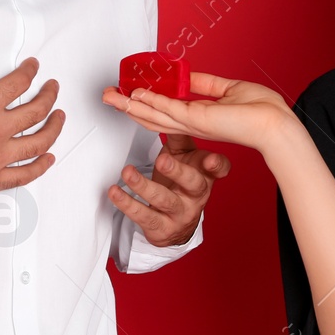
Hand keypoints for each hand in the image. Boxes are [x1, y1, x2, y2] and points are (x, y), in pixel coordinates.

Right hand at [0, 50, 66, 209]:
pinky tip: (49, 158)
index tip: (33, 66)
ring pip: (39, 142)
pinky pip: (26, 174)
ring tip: (60, 117)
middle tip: (52, 87)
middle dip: (49, 94)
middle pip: (36, 110)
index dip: (29, 71)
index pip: (16, 84)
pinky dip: (42, 165)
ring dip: (54, 127)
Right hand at [99, 70, 294, 154]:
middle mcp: (192, 122)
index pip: (164, 110)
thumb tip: (187, 76)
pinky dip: (150, 101)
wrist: (276, 125)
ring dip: (130, 105)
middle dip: (127, 105)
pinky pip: (167, 109)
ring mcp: (193, 123)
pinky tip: (135, 95)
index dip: (144, 101)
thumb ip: (205, 84)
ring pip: (153, 114)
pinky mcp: (198, 120)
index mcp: (199, 116)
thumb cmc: (262, 111)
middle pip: (151, 115)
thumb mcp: (229, 88)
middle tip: (108, 96)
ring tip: (111, 97)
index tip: (129, 90)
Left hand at [108, 132, 229, 246]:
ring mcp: (180, 213)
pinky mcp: (162, 228)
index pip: (219, 169)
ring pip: (164, 200)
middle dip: (177, 171)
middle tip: (163, 160)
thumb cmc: (181, 183)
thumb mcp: (185, 157)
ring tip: (127, 172)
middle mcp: (196, 195)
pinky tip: (115, 191)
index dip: (217, 165)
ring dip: (143, 185)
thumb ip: (179, 135)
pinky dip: (127, 203)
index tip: (211, 160)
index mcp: (205, 175)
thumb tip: (166, 107)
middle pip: (192, 183)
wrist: (177, 224)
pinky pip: (143, 216)